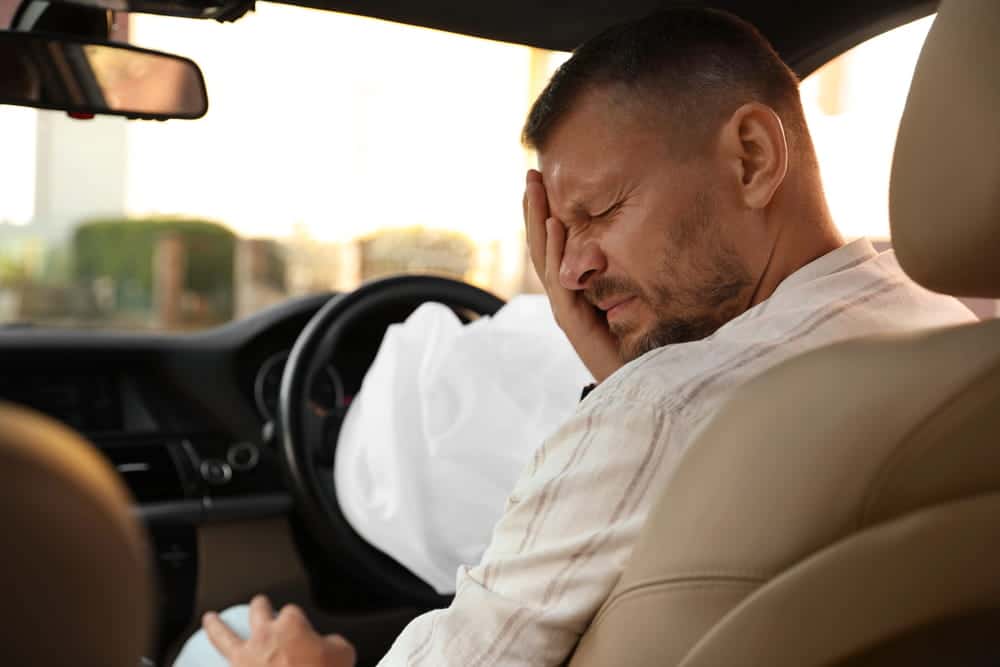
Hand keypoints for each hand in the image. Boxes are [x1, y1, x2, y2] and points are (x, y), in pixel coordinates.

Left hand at [203, 595, 355, 666]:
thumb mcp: (344, 655)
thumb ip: (335, 644)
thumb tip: (331, 646)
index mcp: (291, 625)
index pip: (292, 611)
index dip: (297, 621)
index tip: (302, 631)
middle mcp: (265, 636)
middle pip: (258, 611)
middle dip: (260, 605)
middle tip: (260, 604)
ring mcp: (245, 658)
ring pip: (224, 635)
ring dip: (216, 626)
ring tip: (210, 619)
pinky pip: (216, 665)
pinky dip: (203, 665)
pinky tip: (196, 666)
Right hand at [524, 169, 621, 381]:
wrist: (641, 385)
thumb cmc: (641, 347)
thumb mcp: (635, 302)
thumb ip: (625, 279)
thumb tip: (626, 248)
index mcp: (577, 291)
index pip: (556, 247)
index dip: (546, 216)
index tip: (542, 183)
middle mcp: (566, 297)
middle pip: (544, 247)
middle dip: (535, 211)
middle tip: (531, 175)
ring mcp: (566, 309)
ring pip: (545, 258)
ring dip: (539, 222)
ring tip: (534, 190)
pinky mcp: (573, 321)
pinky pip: (561, 281)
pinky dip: (556, 251)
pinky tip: (556, 225)